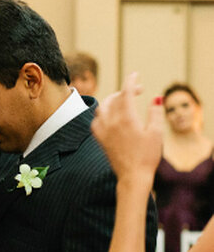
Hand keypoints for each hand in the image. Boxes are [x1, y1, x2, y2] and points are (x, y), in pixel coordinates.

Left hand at [91, 73, 162, 187]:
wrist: (132, 176)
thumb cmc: (147, 156)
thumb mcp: (156, 133)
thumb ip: (155, 113)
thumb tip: (155, 98)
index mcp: (126, 119)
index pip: (125, 93)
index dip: (130, 81)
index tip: (135, 74)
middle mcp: (111, 123)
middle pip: (114, 98)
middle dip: (125, 90)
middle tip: (137, 90)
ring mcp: (103, 131)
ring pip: (102, 108)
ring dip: (112, 100)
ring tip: (123, 100)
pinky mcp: (100, 140)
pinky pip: (95, 120)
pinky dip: (102, 113)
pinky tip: (110, 115)